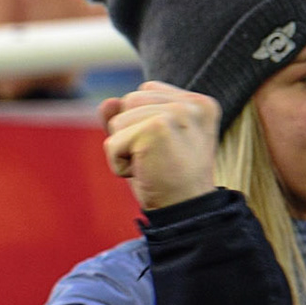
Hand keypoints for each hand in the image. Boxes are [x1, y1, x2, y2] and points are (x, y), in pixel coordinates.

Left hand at [98, 81, 220, 209]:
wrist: (183, 212)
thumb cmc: (166, 180)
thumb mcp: (148, 143)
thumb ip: (129, 117)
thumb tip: (107, 102)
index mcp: (198, 104)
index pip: (145, 92)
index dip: (140, 123)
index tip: (164, 149)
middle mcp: (192, 104)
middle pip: (129, 101)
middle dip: (130, 134)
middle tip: (156, 160)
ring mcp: (177, 113)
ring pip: (118, 120)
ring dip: (124, 149)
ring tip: (150, 165)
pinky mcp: (157, 128)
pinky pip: (112, 143)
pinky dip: (119, 165)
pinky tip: (144, 173)